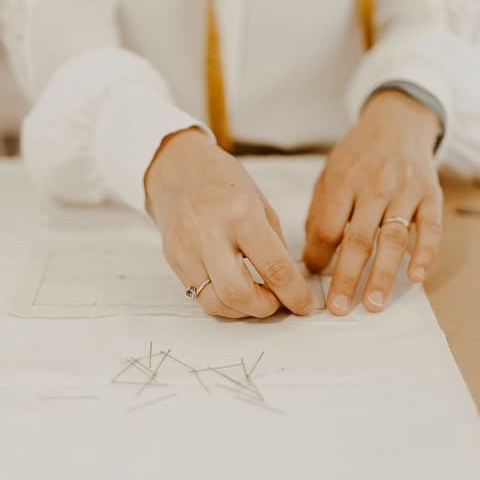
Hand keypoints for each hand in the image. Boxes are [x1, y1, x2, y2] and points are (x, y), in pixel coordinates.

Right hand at [145, 128, 314, 318]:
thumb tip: (290, 284)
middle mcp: (211, 234)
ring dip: (243, 310)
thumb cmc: (223, 183)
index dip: (295, 294)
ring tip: (256, 297)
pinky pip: (200, 296)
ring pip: (216, 303)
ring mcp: (188, 249)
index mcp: (242, 215)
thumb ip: (274, 245)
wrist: (177, 169)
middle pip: (239, 294)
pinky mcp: (174, 261)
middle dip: (265, 308)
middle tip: (277, 302)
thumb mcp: (260, 204)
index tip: (305, 305)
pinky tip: (235, 291)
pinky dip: (223, 302)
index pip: (274, 268)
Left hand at [303, 90, 443, 314]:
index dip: (319, 256)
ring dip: (383, 275)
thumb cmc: (358, 157)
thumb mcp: (329, 174)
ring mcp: (405, 190)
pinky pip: (429, 228)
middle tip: (339, 308)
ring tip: (373, 304)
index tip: (312, 280)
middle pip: (359, 239)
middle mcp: (375, 185)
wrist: (397, 123)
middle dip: (347, 277)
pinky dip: (424, 254)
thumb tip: (310, 257)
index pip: (328, 226)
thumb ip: (320, 212)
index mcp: (344, 180)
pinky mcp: (431, 195)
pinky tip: (415, 278)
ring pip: (393, 239)